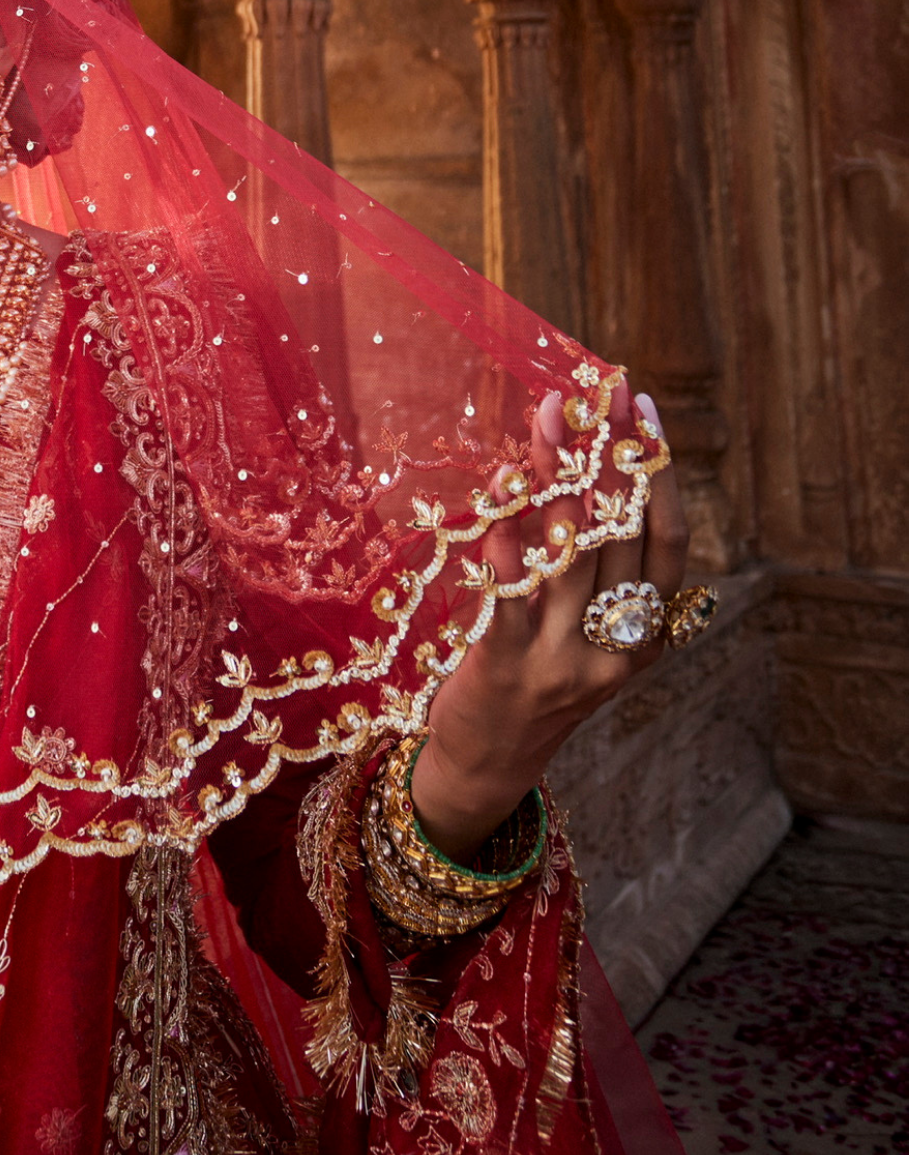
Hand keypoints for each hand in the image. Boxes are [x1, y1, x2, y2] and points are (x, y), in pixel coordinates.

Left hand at [412, 380, 687, 858]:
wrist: (491, 762)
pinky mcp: (505, 672)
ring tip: (547, 420)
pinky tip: (500, 503)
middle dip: (609, 455)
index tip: (644, 411)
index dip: (658, 474)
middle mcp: (611, 646)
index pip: (664, 541)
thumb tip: (578, 459)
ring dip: (556, 479)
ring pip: (566, 556)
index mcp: (642, 633)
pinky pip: (508, 604)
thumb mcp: (585, 627)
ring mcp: (560, 661)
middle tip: (600, 391)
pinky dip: (506, 553)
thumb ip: (589, 561)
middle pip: (617, 535)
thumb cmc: (540, 676)